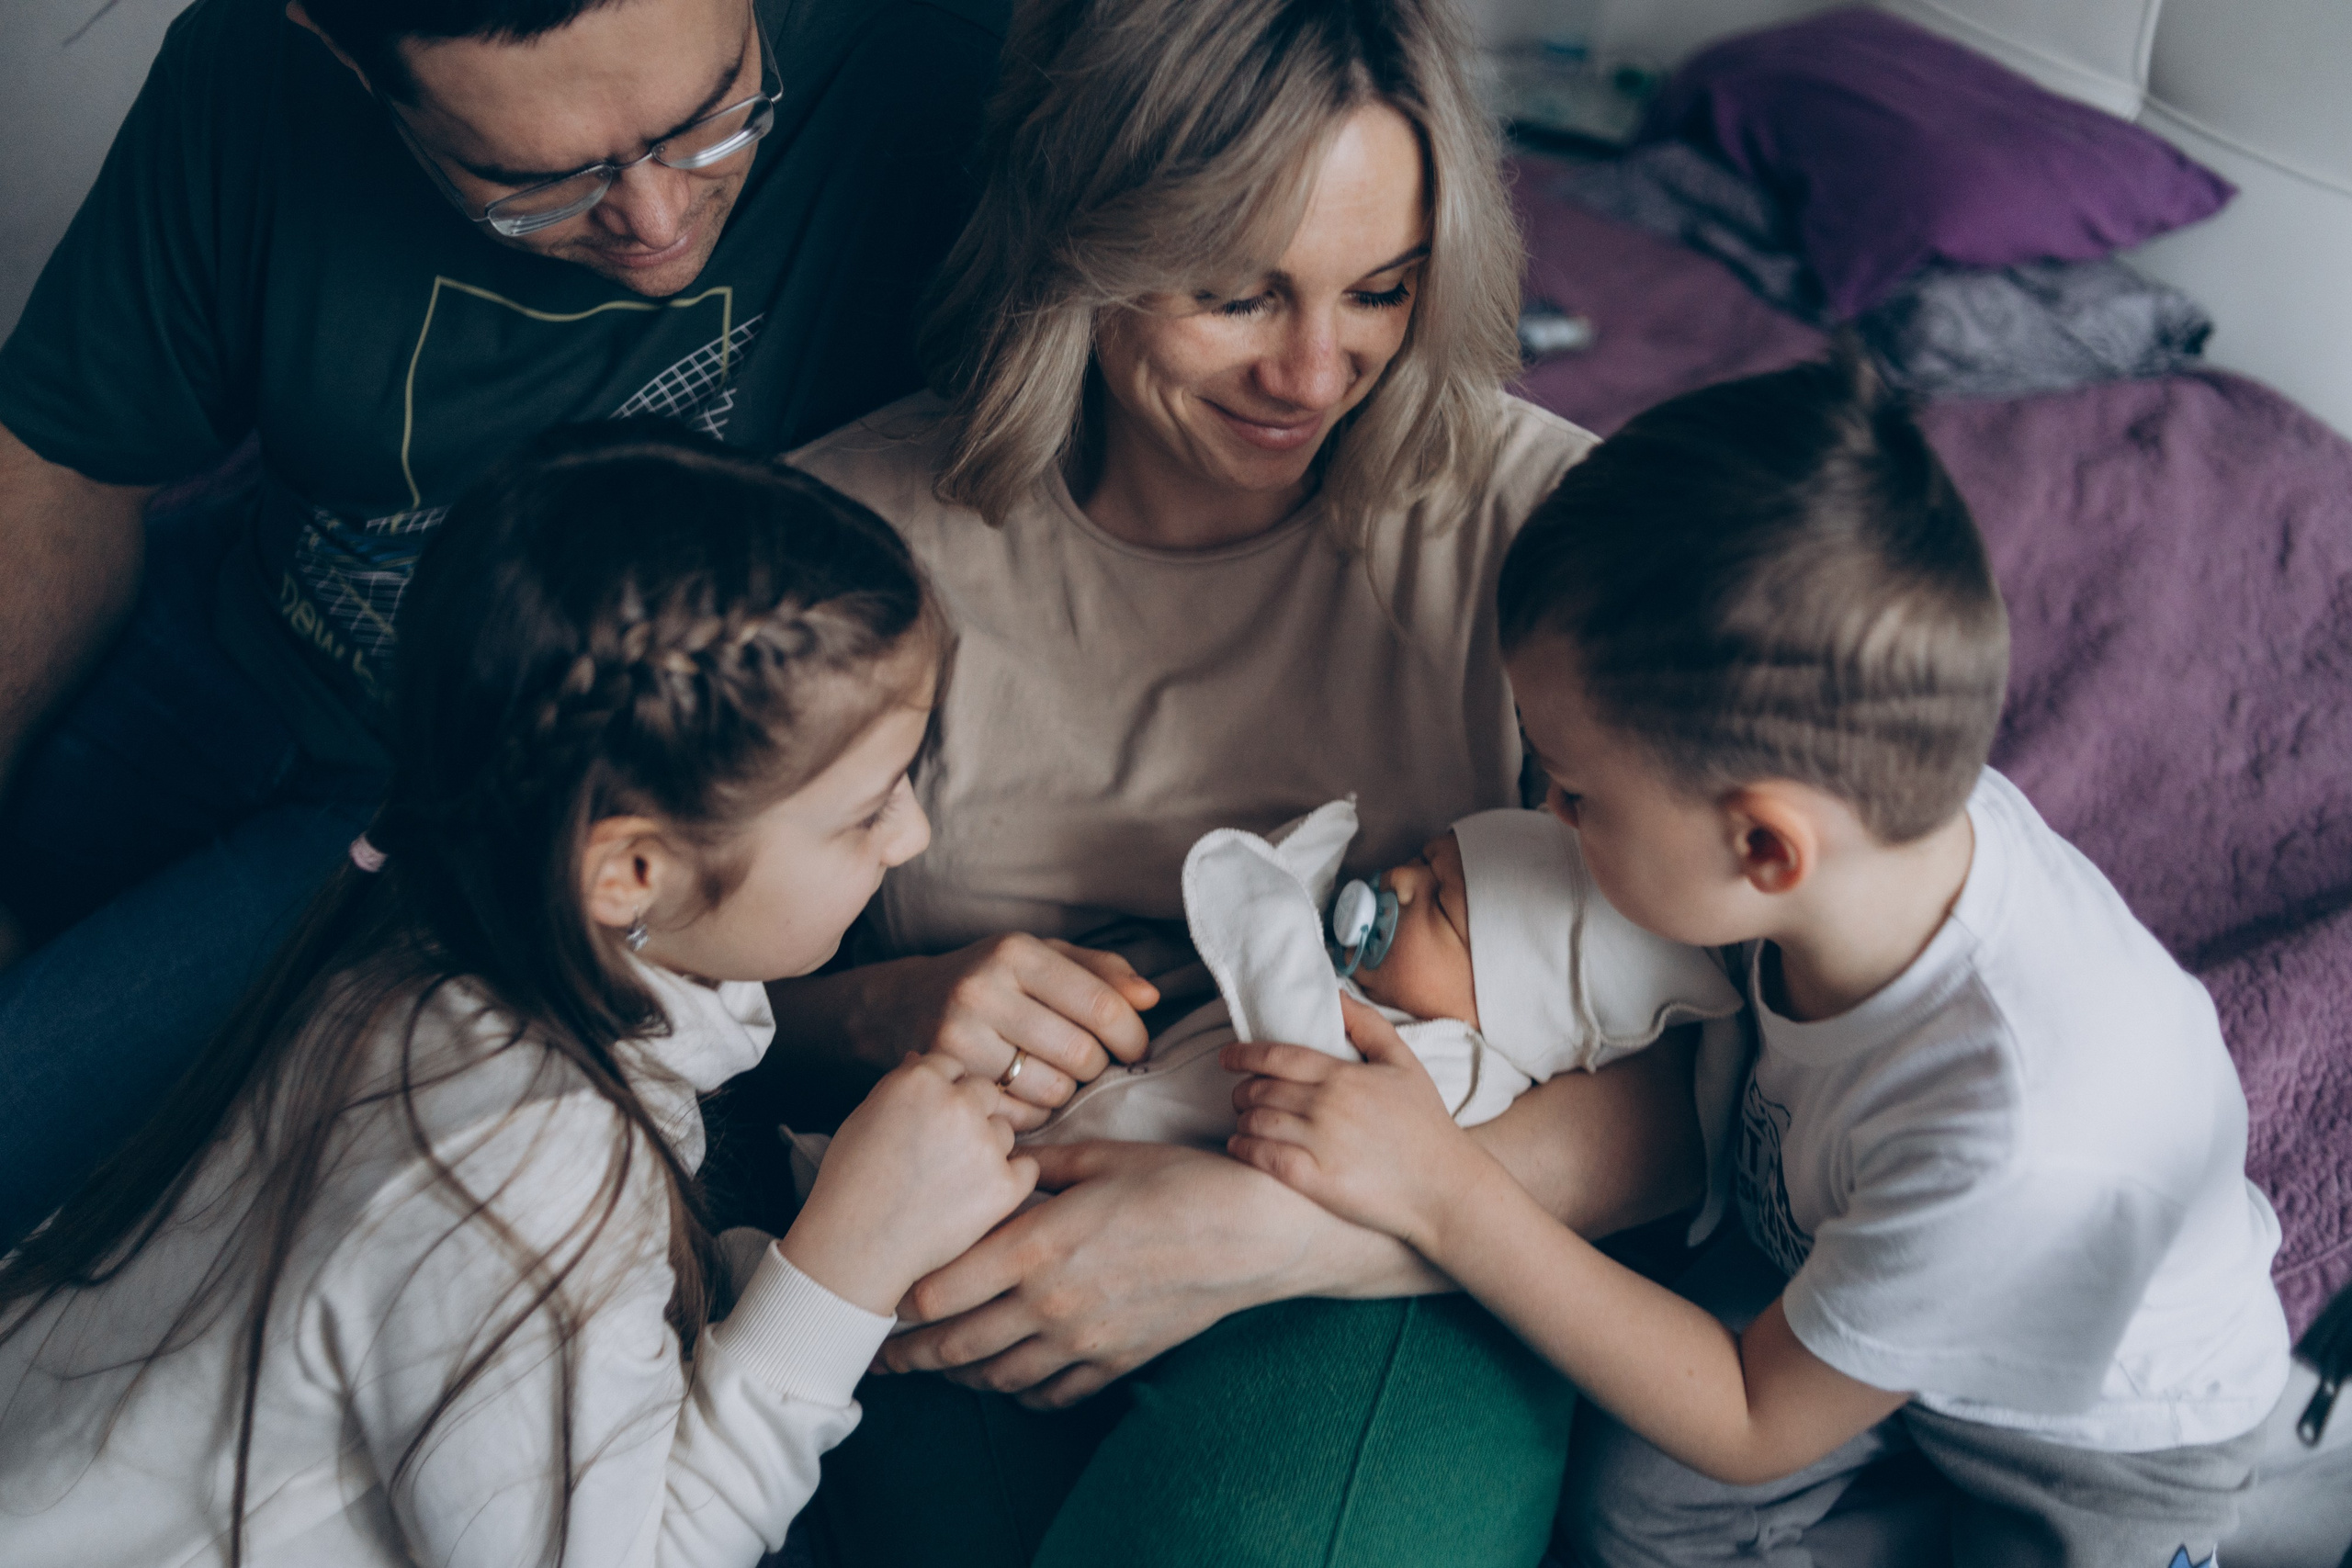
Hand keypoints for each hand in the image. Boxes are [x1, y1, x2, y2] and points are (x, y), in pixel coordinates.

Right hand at [779, 1054, 1037, 1315]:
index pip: (953, 1066)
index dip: (942, 1093)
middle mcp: (957, 1104)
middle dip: (969, 1115)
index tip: (930, 1121)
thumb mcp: (863, 1117)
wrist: (856, 1248)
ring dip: (987, 1149)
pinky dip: (1008, 1182)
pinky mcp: (1004, 1185)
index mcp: (919, 1080)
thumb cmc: (851, 1183)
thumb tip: (922, 1058)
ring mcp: (984, 1145)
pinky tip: (976, 1197)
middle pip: (985, 1092)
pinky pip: (1025, 1169)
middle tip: (945, 1152)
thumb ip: (900, 1084)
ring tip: (949, 1182)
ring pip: (1004, 1131)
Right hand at [853, 936, 1157, 1130]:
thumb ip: (1102, 972)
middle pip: (1081, 1054)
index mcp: (1016, 952)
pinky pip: (1019, 1117)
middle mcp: (982, 990)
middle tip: (1088, 1062)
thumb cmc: (992, 979)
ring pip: (1053, 1091)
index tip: (1136, 1048)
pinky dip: (1036, 1114)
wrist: (903, 1004)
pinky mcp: (944, 1081)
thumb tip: (1151, 997)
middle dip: (1098, 1066)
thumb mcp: (1043, 958)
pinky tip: (1025, 1093)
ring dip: (1067, 1092)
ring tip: (1054, 1074)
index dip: (1132, 1036)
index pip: (1101, 1005)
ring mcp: (957, 1038)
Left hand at [876, 1138, 1438, 1407]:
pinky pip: (1052, 1393)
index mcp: (1038, 1244)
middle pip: (955, 1342)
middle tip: (883, 1353)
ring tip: (937, 1367)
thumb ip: (1041, 1162)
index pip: (942, 1286)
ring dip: (958, 1376)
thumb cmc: (1182, 1180)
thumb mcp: (1104, 1154)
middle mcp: (1050, 1303)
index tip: (882, 1291)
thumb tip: (999, 1150)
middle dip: (911, 1351)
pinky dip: (1020, 1392)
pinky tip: (1008, 1379)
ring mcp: (1085, 1340)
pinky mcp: (1117, 1361)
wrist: (1257, 1233)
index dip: (902, 1295)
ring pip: (997, 1376)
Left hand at [1223, 995, 1490, 1255]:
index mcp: (1343, 1075)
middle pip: (1260, 1090)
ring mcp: (1320, 1144)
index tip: (1227, 1057)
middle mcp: (1326, 1106)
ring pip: (1256, 1122)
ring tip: (1244, 1120)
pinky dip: (1244, 1148)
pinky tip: (1241, 1145)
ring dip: (1242, 1119)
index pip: (1277, 1057)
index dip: (1243, 1055)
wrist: (1445, 1186)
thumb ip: (1368, 1025)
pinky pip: (1263, 1158)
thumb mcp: (1404, 1063)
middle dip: (1242, 1090)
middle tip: (1240, 1094)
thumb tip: (1335, 995)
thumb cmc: (1425, 1123)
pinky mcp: (1316, 1180)